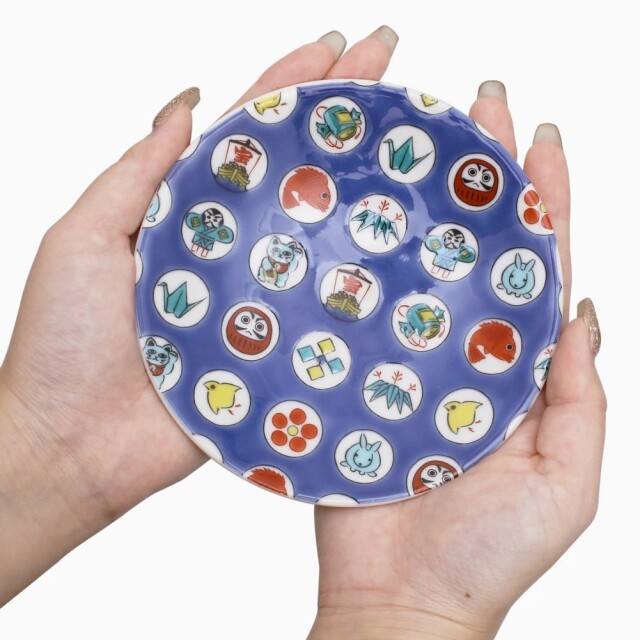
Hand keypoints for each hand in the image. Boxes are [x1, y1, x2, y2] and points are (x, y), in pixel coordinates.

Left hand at [0, 27, 398, 604]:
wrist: (74, 446)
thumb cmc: (64, 342)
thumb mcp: (86, 236)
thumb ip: (140, 172)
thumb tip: (183, 99)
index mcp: (186, 213)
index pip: (247, 133)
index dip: (291, 85)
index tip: (339, 48)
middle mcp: (231, 249)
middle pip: (296, 171)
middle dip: (343, 116)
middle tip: (394, 66)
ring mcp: (259, 299)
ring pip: (318, 236)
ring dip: (362, 191)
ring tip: (411, 146)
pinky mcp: (274, 350)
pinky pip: (320, 311)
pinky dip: (356, 283)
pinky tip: (395, 254)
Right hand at [310, 87, 605, 638]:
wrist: (401, 604)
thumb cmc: (488, 556)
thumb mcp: (568, 481)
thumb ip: (581, 399)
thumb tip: (585, 312)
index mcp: (518, 371)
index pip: (537, 267)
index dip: (544, 202)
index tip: (540, 138)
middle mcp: (461, 354)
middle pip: (473, 251)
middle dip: (479, 180)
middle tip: (475, 108)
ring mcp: (404, 362)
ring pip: (413, 272)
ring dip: (414, 211)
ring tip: (411, 146)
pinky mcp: (354, 381)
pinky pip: (358, 317)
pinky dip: (357, 271)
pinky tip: (351, 223)